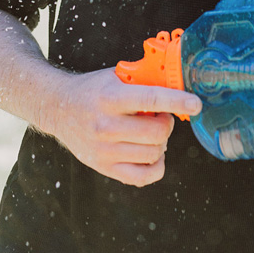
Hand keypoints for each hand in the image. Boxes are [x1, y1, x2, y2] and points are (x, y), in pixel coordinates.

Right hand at [36, 67, 203, 186]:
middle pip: (158, 133)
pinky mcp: (104, 167)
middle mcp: (105, 125)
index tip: (195, 104)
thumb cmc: (91, 90)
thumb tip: (177, 82)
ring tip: (149, 133)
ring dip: (160, 143)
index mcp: (109, 97)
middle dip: (167, 123)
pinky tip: (149, 152)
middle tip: (159, 117)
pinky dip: (155, 166)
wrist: (57, 108)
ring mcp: (104, 149)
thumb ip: (143, 80)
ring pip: (154, 154)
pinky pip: (144, 176)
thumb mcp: (114, 76)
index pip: (150, 99)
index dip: (176, 101)